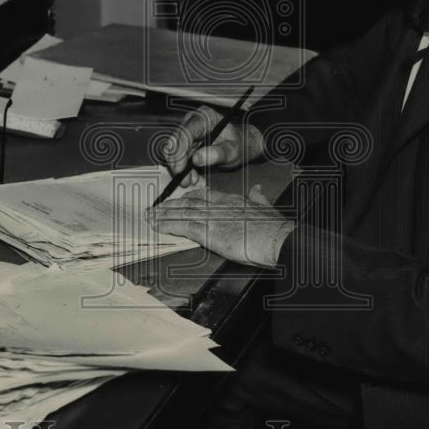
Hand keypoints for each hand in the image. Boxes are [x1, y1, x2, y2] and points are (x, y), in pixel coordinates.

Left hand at [148, 184, 293, 268]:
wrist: (278, 239)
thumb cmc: (274, 228)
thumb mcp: (267, 206)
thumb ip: (258, 197)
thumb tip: (257, 189)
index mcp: (232, 200)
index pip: (205, 195)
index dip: (188, 197)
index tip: (178, 199)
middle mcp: (220, 205)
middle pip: (189, 202)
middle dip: (171, 205)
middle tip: (155, 208)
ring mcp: (213, 218)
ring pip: (183, 213)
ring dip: (164, 216)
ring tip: (150, 217)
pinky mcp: (210, 232)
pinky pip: (184, 227)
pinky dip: (169, 226)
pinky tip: (159, 227)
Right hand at [161, 105, 264, 188]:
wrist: (240, 145)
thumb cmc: (239, 145)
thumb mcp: (232, 151)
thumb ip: (217, 154)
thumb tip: (196, 159)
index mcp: (204, 117)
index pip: (185, 133)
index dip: (179, 152)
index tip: (180, 170)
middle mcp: (192, 121)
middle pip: (175, 142)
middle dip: (178, 164)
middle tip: (187, 181)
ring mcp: (187, 131)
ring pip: (173, 151)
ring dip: (180, 168)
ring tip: (193, 180)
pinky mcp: (185, 142)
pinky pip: (177, 156)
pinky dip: (183, 169)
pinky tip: (193, 176)